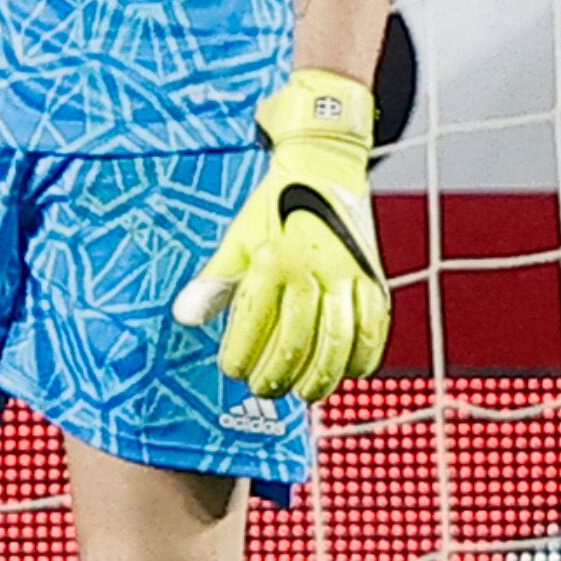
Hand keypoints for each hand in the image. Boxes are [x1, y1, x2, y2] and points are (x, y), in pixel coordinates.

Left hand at [172, 71, 389, 406]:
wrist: (324, 168)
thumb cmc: (272, 209)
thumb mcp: (235, 239)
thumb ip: (214, 282)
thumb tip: (186, 317)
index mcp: (274, 259)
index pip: (256, 324)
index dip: (242, 356)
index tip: (233, 370)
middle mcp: (314, 268)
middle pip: (298, 342)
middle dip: (279, 375)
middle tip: (265, 388)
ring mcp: (348, 274)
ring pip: (340, 342)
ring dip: (322, 377)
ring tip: (305, 392)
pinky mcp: (373, 278)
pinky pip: (375, 327)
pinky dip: (364, 357)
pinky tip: (349, 373)